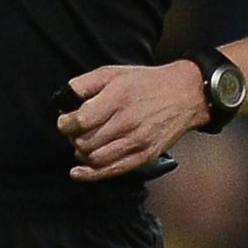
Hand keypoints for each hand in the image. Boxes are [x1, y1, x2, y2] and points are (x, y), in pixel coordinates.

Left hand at [56, 61, 205, 179]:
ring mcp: (137, 143)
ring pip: (96, 158)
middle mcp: (127, 123)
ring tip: (81, 144)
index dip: (65, 123)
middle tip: (73, 132)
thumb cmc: (144, 82)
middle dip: (73, 138)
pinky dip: (92, 174)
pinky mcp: (145, 156)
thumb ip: (83, 84)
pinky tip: (79, 172)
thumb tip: (63, 99)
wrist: (184, 95)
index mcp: (116, 100)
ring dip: (81, 154)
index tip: (64, 121)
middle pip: (86, 142)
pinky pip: (114, 170)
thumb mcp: (111, 73)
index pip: (81, 121)